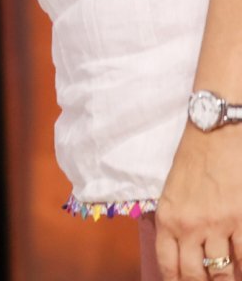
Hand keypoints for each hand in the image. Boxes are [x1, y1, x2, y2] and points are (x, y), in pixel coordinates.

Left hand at [154, 126, 241, 279]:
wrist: (216, 133)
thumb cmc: (193, 159)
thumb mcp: (171, 192)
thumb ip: (174, 222)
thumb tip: (184, 251)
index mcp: (168, 219)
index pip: (169, 265)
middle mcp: (190, 227)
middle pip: (196, 275)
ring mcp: (218, 225)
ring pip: (224, 271)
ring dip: (227, 279)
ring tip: (229, 279)